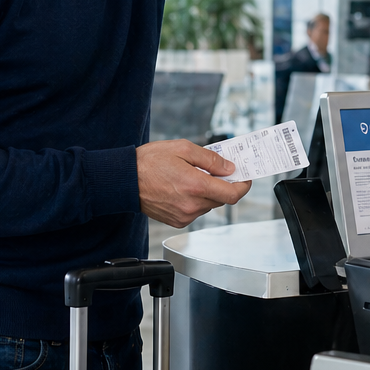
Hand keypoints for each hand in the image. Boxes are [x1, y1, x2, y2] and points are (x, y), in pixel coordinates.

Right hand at [135, 139, 250, 227]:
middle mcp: (192, 205)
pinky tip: (183, 187)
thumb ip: (210, 160)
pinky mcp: (177, 221)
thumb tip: (229, 168)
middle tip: (216, 170)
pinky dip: (196, 200)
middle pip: (222, 199)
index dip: (243, 185)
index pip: (233, 194)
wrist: (124, 180)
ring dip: (208, 192)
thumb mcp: (183, 149)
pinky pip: (196, 211)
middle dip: (223, 184)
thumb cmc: (149, 162)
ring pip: (209, 205)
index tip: (245, 178)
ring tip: (193, 176)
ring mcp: (184, 215)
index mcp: (196, 186)